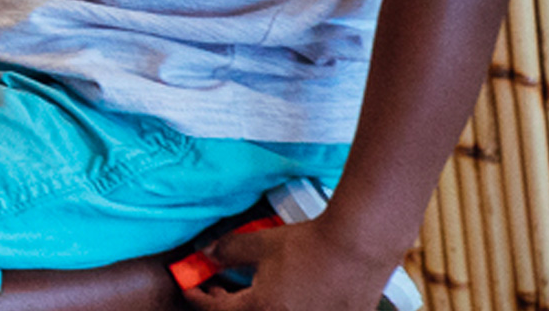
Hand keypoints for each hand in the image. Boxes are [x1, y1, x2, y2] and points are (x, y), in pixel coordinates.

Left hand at [193, 217, 403, 310]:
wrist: (357, 246)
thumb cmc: (311, 244)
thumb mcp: (261, 243)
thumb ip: (228, 250)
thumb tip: (207, 253)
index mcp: (263, 308)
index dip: (199, 299)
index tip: (191, 290)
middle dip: (226, 306)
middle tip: (220, 292)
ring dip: (257, 307)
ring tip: (254, 293)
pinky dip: (285, 307)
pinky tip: (286, 297)